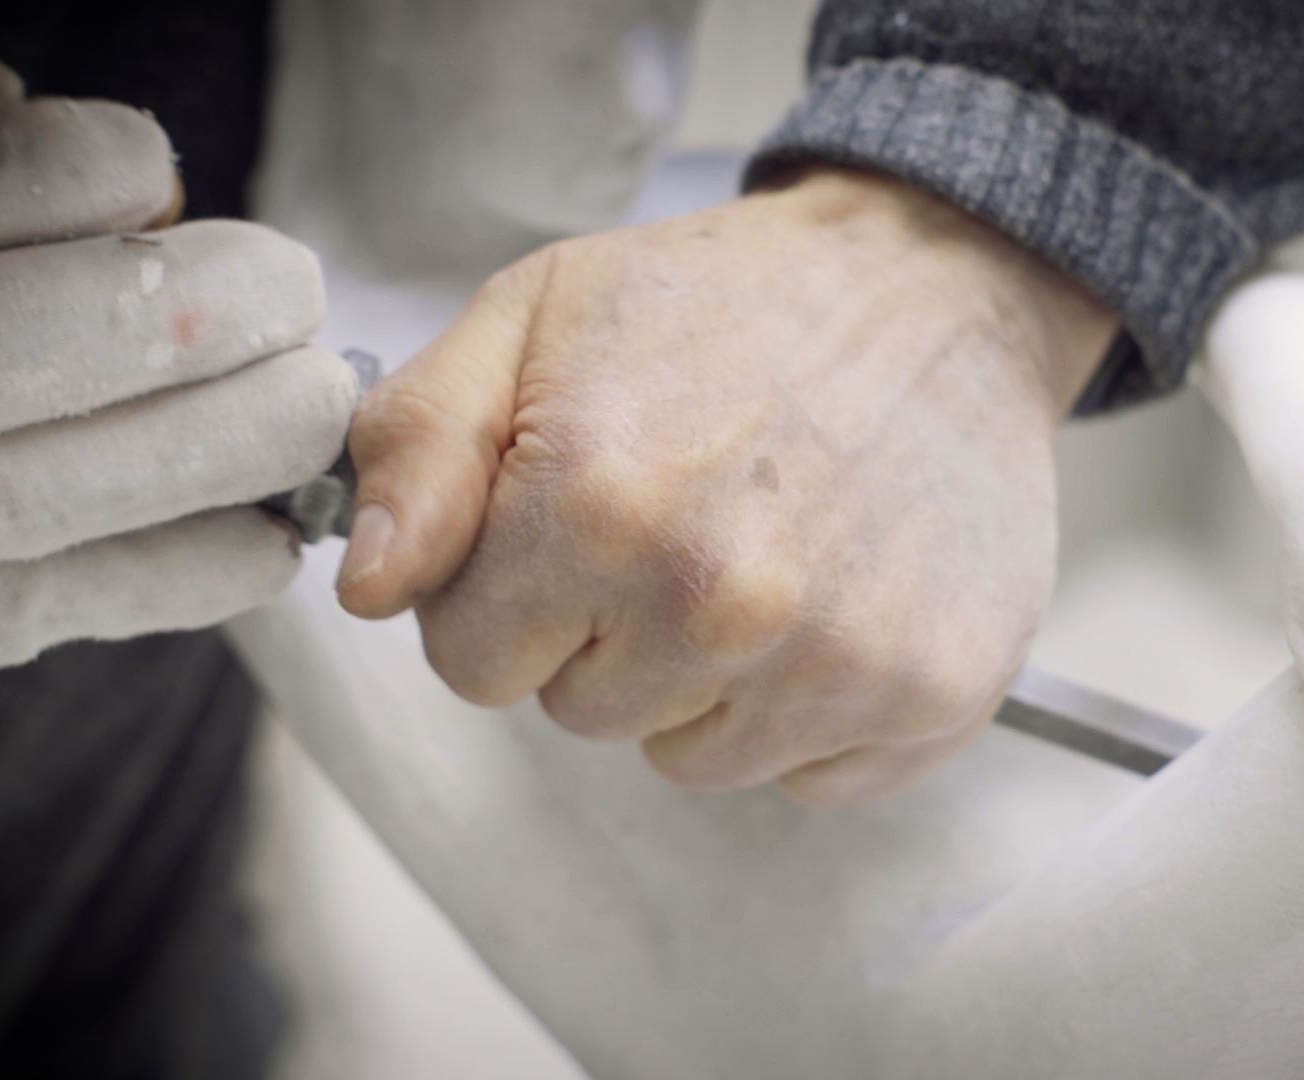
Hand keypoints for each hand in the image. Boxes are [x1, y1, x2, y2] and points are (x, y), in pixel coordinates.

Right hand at [0, 53, 356, 738]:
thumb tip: (3, 100)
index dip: (57, 174)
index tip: (150, 167)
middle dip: (182, 317)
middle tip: (291, 291)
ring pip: (41, 495)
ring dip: (218, 447)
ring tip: (316, 402)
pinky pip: (46, 607)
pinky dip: (180, 573)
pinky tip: (268, 536)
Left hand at [339, 166, 1116, 806]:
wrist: (934, 282)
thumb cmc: (725, 301)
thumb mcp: (531, 318)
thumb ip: (419, 448)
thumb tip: (370, 590)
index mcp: (601, 504)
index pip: (472, 664)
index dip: (510, 592)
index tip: (570, 521)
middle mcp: (723, 600)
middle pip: (581, 714)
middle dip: (606, 632)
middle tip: (683, 515)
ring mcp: (841, 659)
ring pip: (692, 758)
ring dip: (706, 679)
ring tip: (765, 550)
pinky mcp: (932, 692)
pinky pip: (807, 778)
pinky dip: (809, 708)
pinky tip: (836, 596)